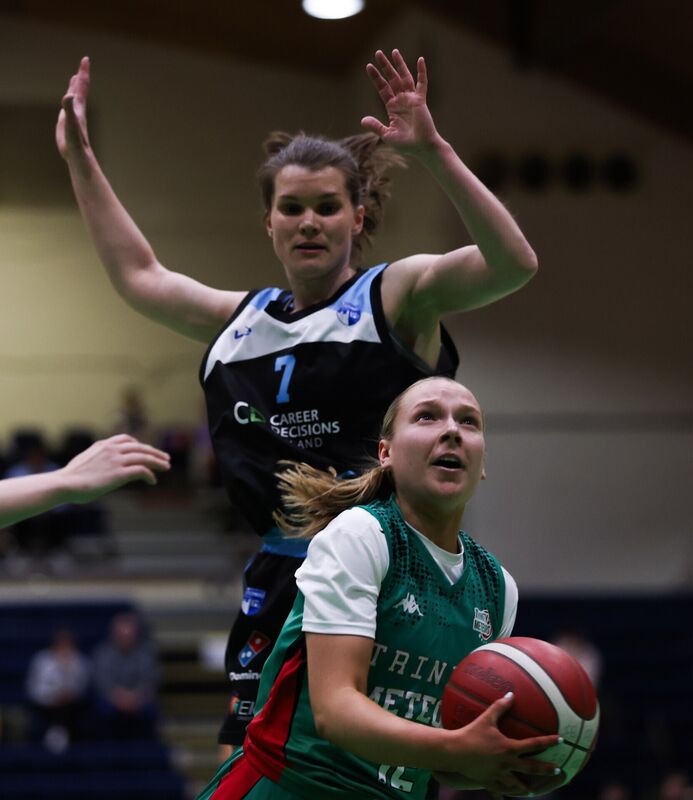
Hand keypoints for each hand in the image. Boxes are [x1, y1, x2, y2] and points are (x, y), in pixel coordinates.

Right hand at [56, 56, 92, 172]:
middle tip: (84, 63)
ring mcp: (74, 115)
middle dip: (81, 75)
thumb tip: (68, 96)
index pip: (82, 85)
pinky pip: (70, 105)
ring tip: (76, 77)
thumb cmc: (74, 140)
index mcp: (78, 105)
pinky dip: (70, 98)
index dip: (83, 71)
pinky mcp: (69, 121)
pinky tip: (68, 99)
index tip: (86, 59)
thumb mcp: (70, 122)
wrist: (78, 155)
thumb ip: (69, 108)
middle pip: (80, 88)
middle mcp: (78, 108)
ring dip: (75, 85)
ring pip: (75, 96)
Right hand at [62, 434, 170, 502]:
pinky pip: (141, 471)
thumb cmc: (70, 478)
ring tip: (166, 466)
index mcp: (102, 445)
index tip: (145, 449)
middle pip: (139, 447)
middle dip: (154, 452)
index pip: (125, 439)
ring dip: (157, 461)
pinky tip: (153, 481)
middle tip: (165, 457)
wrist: (64, 484)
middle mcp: (111, 449)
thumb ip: (95, 460)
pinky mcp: (119, 473)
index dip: (138, 444)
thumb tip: (99, 467)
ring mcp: (116, 460)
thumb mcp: (84, 462)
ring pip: (144, 457)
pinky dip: (149, 475)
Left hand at [361, 49, 438, 154]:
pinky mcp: (420, 100)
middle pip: (391, 79)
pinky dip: (422, 72)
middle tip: (378, 52)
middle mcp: (401, 100)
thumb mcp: (387, 135)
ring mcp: (411, 99)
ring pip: (404, 77)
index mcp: (392, 108)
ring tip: (394, 51)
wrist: (421, 147)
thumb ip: (376, 126)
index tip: (369, 66)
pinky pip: (422, 83)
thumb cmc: (406, 144)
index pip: (382, 89)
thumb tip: (362, 120)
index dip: (376, 78)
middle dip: (385, 66)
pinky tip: (420, 60)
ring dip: (399, 64)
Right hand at [444, 693, 560, 796]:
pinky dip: (504, 794)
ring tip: (532, 791)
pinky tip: (505, 798)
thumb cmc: (471, 733)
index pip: (534, 744)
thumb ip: (500, 706)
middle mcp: (507, 763)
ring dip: (526, 787)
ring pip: (517, 784)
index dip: (549, 741)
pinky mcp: (489, 781)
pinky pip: (499, 790)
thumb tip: (511, 694)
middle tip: (557, 770)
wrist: (455, 751)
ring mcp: (499, 774)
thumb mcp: (487, 718)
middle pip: (531, 768)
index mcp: (509, 748)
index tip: (561, 740)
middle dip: (545, 769)